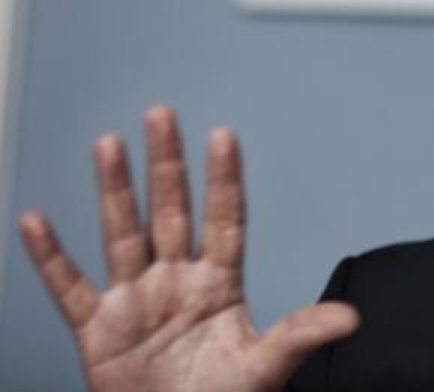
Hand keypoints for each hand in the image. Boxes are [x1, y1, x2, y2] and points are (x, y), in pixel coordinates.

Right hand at [19, 106, 357, 391]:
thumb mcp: (267, 366)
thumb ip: (301, 333)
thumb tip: (351, 318)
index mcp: (220, 284)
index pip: (224, 219)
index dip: (223, 179)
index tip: (224, 136)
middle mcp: (177, 281)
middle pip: (171, 211)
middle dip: (166, 164)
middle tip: (161, 114)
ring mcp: (137, 301)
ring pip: (123, 234)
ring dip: (115, 190)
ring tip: (108, 143)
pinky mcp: (99, 331)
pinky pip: (69, 288)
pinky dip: (50, 258)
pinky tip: (36, 222)